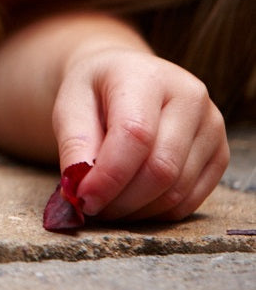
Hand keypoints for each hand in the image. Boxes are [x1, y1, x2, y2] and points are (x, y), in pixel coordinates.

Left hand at [53, 45, 228, 221]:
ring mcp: (212, 126)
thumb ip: (74, 145)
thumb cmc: (95, 92)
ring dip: (136, 210)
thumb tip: (79, 190)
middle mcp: (190, 98)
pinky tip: (132, 203)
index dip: (109, 176)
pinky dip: (157, 212)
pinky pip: (190, 200)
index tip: (83, 199)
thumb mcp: (69, 105)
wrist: (126, 78)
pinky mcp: (220, 153)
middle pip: (161, 168)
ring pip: (177, 190)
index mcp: (148, 78)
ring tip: (107, 203)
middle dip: (121, 199)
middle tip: (91, 207)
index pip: (136, 135)